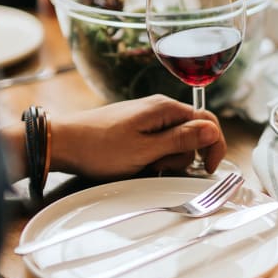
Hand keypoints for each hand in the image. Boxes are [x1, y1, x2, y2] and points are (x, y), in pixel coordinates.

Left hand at [50, 95, 227, 179]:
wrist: (63, 143)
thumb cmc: (99, 148)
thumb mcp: (145, 150)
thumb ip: (181, 140)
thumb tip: (212, 131)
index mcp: (166, 109)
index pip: (208, 122)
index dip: (214, 146)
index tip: (209, 168)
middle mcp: (160, 108)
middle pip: (193, 133)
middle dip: (183, 156)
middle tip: (160, 166)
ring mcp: (148, 117)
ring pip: (176, 141)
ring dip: (167, 158)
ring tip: (144, 165)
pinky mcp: (138, 127)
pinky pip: (159, 142)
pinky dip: (155, 156)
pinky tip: (139, 163)